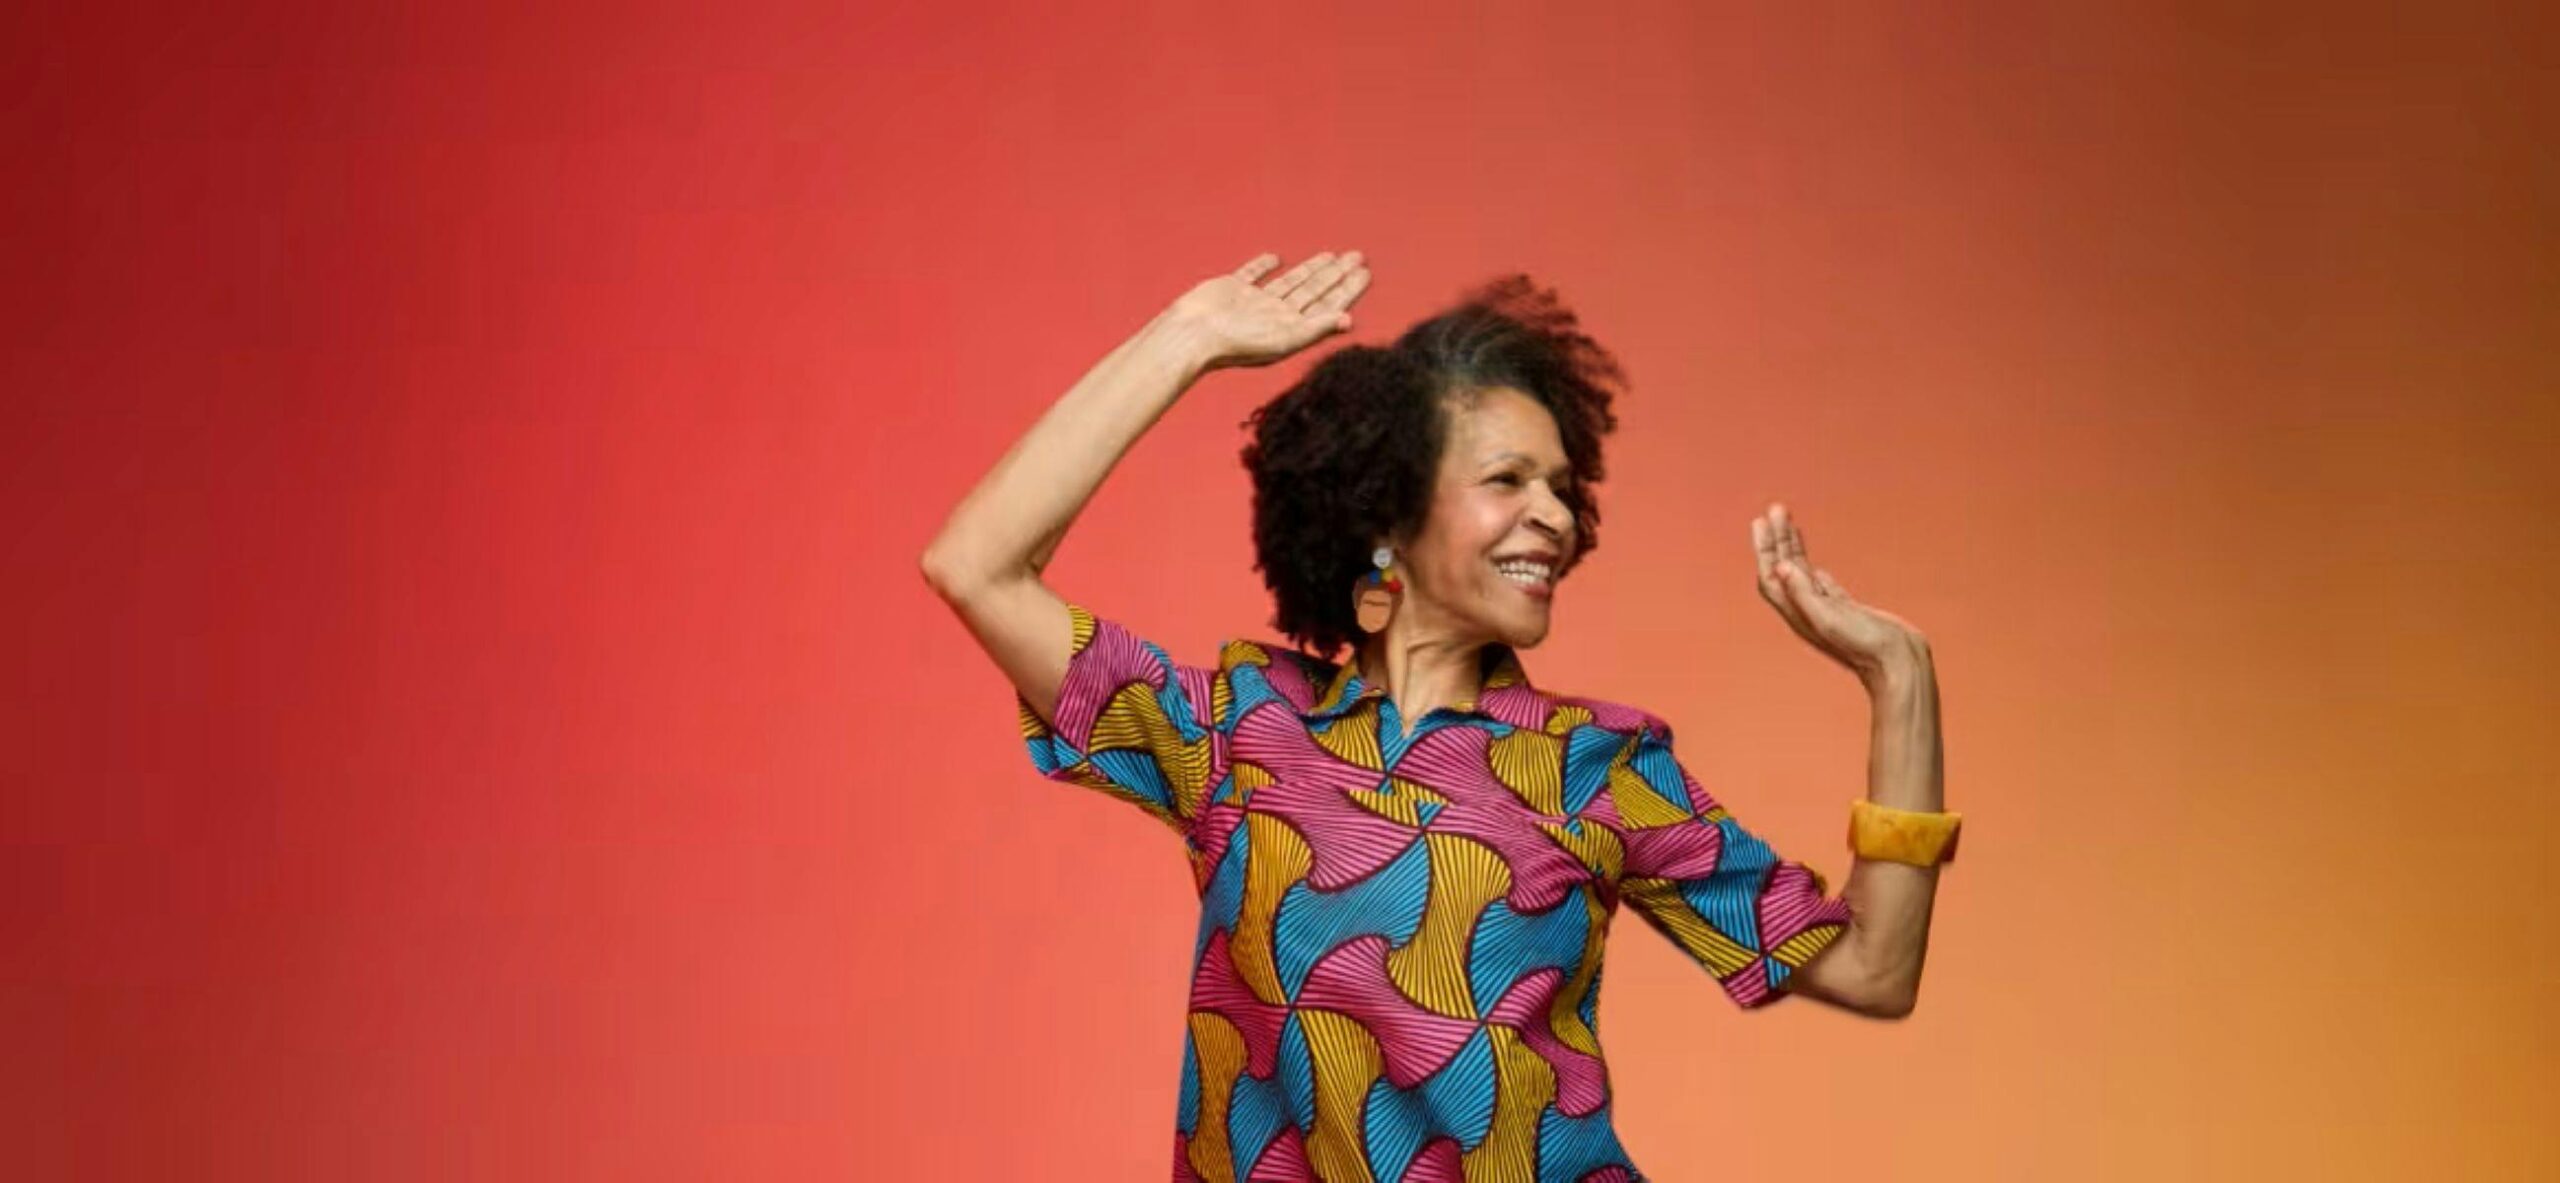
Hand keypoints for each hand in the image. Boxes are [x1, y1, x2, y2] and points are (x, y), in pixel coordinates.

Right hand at [1168, 250, 1372, 370]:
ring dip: (1312, 269)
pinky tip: (1276, 258)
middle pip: (1314, 291)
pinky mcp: (1232, 289)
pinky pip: (1253, 274)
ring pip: (1291, 282)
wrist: (1192, 334)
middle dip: (1336, 275)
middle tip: (1357, 258)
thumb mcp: (1284, 339)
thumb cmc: (1235, 344)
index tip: (1364, 273)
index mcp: (1291, 328)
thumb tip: (1348, 320)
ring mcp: (1254, 302)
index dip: (1348, 289)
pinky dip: (1265, 266)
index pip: (1328, 305)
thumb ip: (1316, 328)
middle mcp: (1276, 315)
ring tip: (1332, 256)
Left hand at [1752, 502, 1929, 682]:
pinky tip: (1811, 564)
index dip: (1765, 548)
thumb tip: (1780, 566)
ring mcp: (1828, 610)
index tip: (1762, 520)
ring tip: (1788, 522)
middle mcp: (1808, 611)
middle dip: (1777, 540)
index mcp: (1799, 613)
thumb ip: (1804, 594)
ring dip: (1793, 547)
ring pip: (1803, 573)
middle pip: (1784, 570)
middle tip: (1775, 509)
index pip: (1772, 576)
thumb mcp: (1829, 619)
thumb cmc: (1865, 647)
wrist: (1899, 665)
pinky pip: (1823, 585)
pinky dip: (1813, 570)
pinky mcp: (1847, 611)